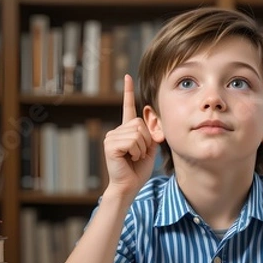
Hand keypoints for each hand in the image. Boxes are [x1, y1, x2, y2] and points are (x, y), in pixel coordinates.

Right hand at [103, 74, 157, 196]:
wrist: (129, 186)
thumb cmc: (138, 171)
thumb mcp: (150, 150)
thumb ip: (151, 135)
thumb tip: (152, 120)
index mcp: (126, 131)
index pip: (128, 108)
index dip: (128, 92)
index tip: (127, 77)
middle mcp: (117, 131)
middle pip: (140, 124)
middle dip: (146, 141)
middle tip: (139, 154)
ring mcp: (111, 137)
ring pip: (138, 133)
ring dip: (141, 148)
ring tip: (134, 158)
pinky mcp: (110, 145)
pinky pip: (132, 141)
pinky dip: (136, 152)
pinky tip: (129, 159)